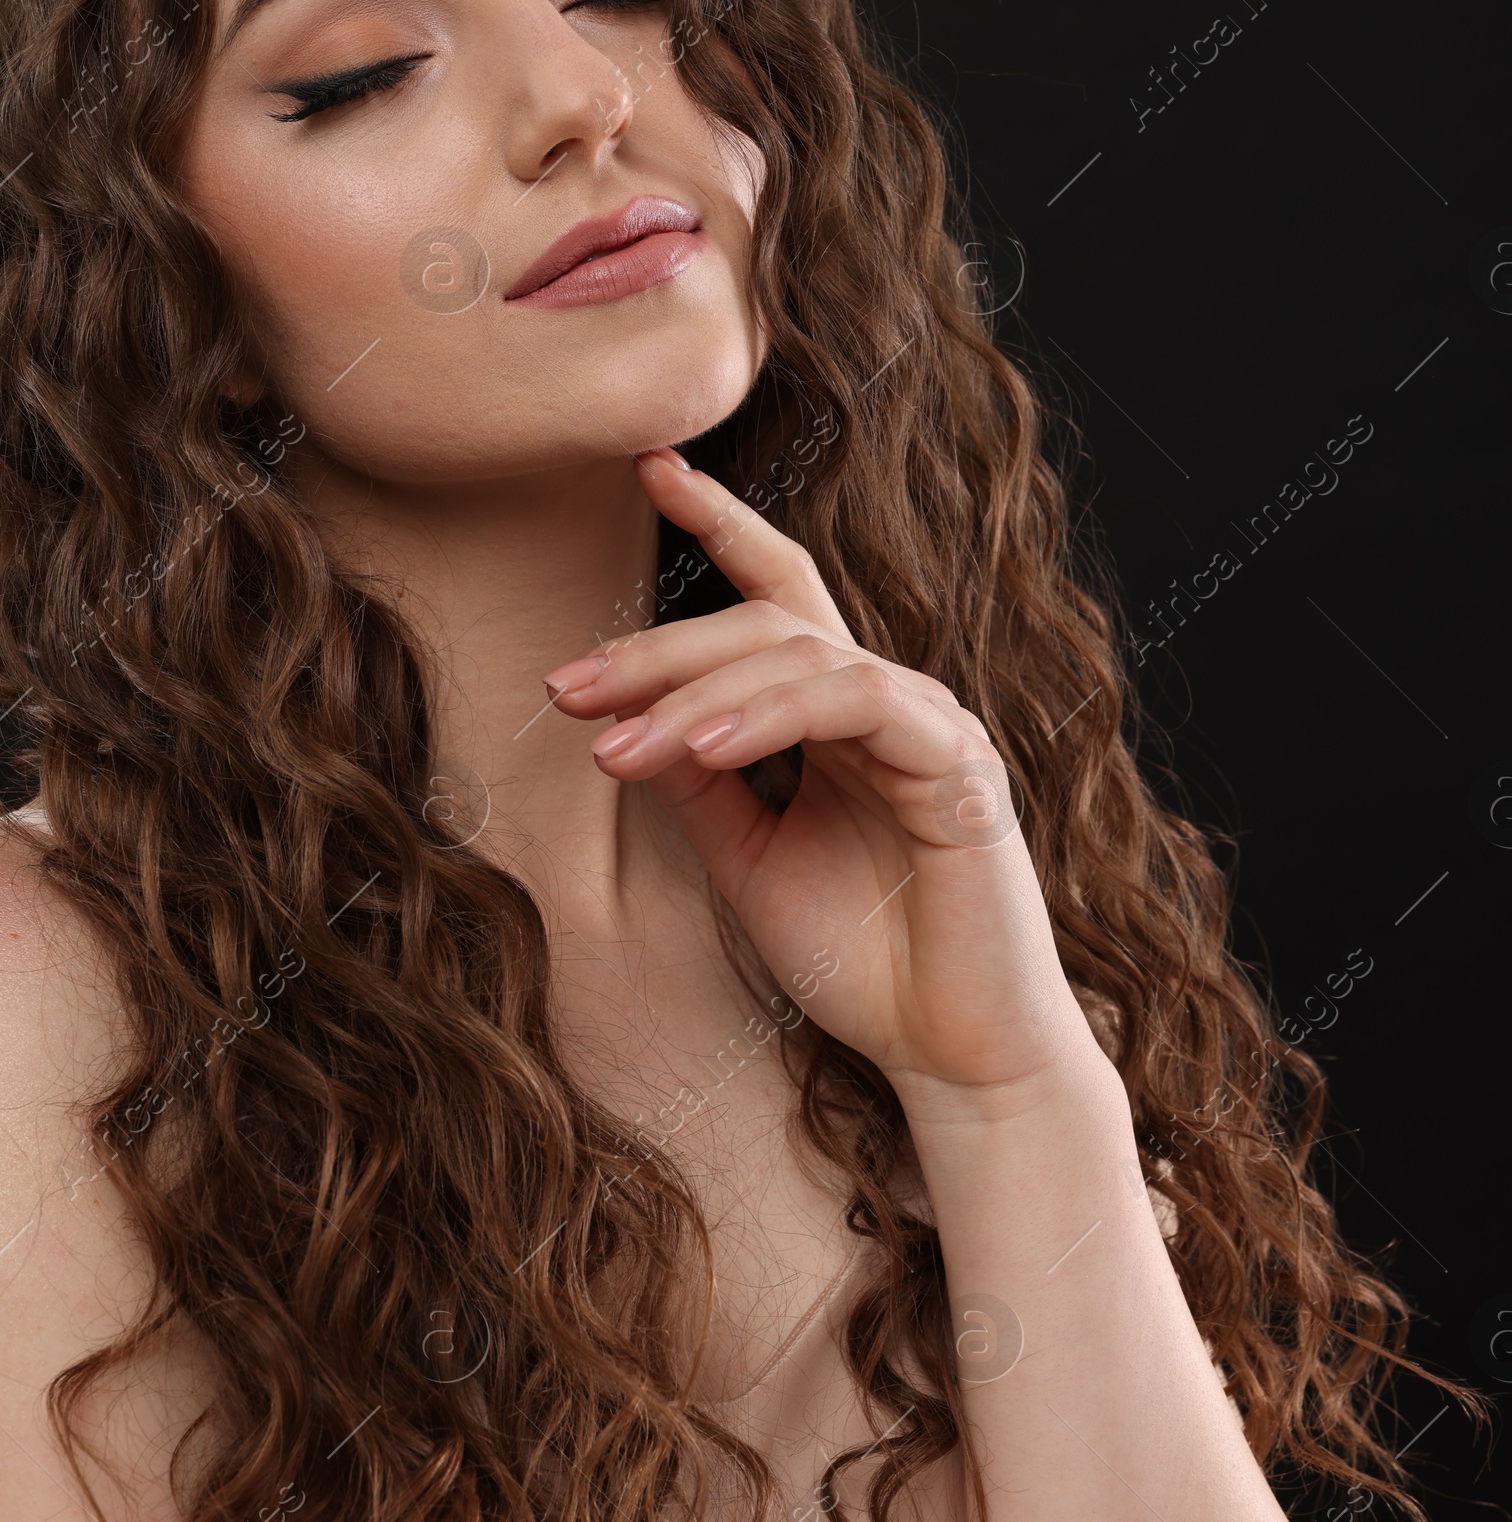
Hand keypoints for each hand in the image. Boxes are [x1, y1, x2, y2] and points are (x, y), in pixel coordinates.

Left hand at [544, 449, 1108, 1113]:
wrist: (955, 1055)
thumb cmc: (864, 963)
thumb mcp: (749, 863)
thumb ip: (701, 785)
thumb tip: (628, 723)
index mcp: (842, 717)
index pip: (781, 593)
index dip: (722, 522)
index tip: (650, 466)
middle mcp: (887, 702)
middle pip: (767, 621)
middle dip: (657, 648)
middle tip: (566, 687)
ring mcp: (928, 723)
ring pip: (801, 652)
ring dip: (694, 689)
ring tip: (617, 741)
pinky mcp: (955, 762)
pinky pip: (855, 701)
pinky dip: (770, 714)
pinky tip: (703, 744)